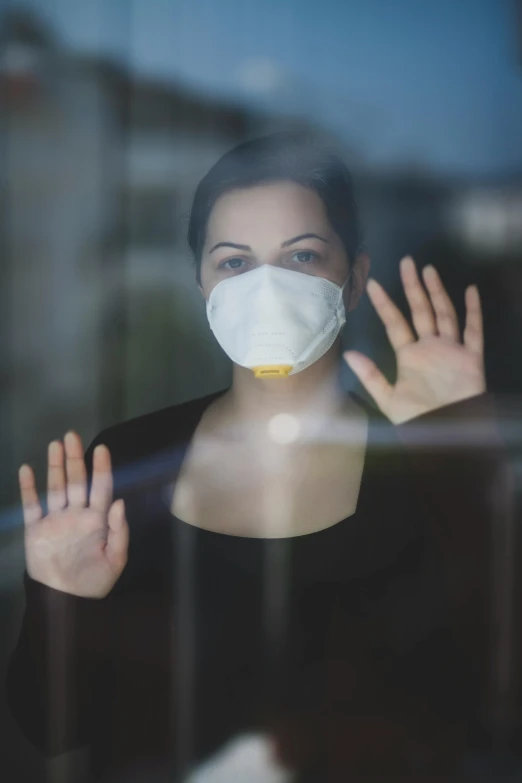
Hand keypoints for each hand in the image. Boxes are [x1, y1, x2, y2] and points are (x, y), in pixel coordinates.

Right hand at [19, 432, 128, 597]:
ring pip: (56, 487)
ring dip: (55, 466)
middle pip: (76, 481)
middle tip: (73, 435)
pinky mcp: (36, 530)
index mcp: (97, 520)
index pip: (101, 488)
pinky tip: (28, 470)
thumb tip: (119, 501)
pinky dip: (29, 489)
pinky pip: (32, 506)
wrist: (65, 603)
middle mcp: (76, 515)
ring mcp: (56, 520)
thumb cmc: (94, 582)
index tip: (102, 449)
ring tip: (56, 444)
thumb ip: (119, 531)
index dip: (101, 468)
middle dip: (75, 458)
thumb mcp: (115, 560)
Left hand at [343, 256, 485, 424]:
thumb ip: (371, 376)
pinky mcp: (470, 358)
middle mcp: (429, 348)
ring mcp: (451, 350)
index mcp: (409, 356)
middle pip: (420, 311)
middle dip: (413, 287)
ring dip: (437, 292)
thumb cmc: (418, 419)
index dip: (384, 304)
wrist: (446, 434)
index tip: (371, 284)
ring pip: (444, 314)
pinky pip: (473, 331)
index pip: (395, 324)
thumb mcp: (388, 399)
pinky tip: (469, 291)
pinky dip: (473, 311)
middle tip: (406, 262)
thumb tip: (349, 354)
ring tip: (429, 270)